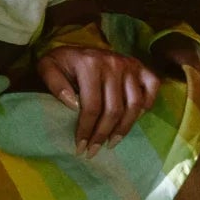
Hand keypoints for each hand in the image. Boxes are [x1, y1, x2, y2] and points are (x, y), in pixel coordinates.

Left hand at [36, 46, 162, 158]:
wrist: (75, 49)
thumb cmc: (62, 63)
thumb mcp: (47, 67)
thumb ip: (54, 84)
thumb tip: (72, 105)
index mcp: (90, 64)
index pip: (92, 106)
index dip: (86, 130)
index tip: (80, 147)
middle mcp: (113, 63)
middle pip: (113, 109)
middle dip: (103, 135)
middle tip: (94, 151)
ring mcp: (129, 65)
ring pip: (134, 104)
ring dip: (124, 128)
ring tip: (111, 143)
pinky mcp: (140, 67)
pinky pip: (152, 87)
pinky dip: (147, 104)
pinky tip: (135, 118)